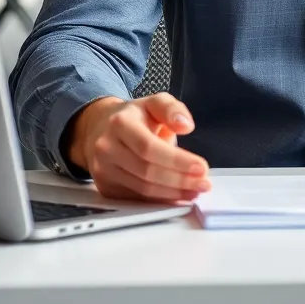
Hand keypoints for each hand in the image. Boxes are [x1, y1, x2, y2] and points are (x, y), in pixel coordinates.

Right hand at [65, 92, 211, 202]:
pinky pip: (136, 199)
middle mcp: (107, 148)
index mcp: (120, 124)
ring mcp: (103, 170)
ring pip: (142, 189)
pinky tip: (177, 197)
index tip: (201, 167)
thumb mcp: (154, 102)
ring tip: (195, 190)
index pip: (149, 147)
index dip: (176, 160)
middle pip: (147, 171)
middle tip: (204, 183)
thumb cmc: (134, 117)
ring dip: (172, 194)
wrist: (100, 129)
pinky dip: (159, 200)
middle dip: (180, 180)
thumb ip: (172, 109)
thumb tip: (186, 125)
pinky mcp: (105, 187)